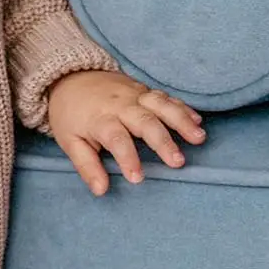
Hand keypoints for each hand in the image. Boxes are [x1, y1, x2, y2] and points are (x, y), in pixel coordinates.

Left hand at [45, 69, 205, 195]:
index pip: (115, 138)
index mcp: (99, 119)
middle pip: (144, 121)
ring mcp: (134, 95)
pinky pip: (166, 98)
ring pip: (161, 105)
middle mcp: (120, 105)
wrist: (70, 78)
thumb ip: (86, 166)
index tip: (137, 178)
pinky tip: (197, 122)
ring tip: (198, 138)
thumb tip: (101, 190)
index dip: (127, 158)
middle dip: (162, 141)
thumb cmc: (70, 116)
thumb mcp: (69, 142)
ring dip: (181, 121)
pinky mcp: (144, 90)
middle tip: (178, 162)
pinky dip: (183, 109)